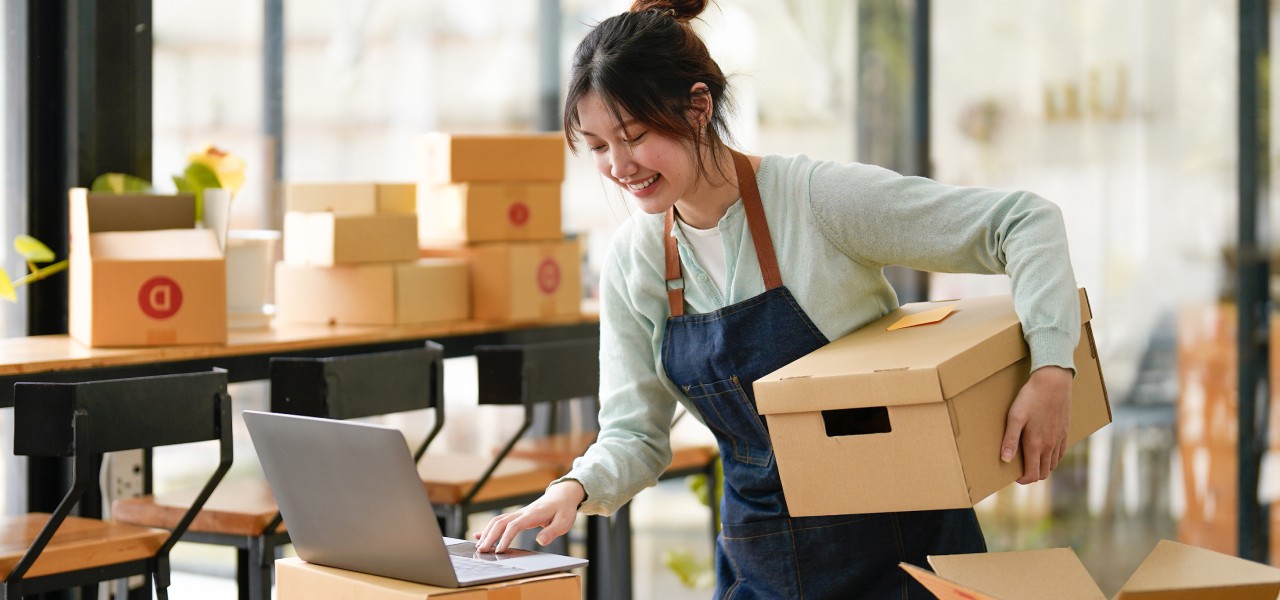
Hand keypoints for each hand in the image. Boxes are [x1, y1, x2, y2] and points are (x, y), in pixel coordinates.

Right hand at [474, 480, 584, 552]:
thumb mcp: (564, 522)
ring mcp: (519, 513)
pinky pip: (500, 521)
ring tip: (479, 546)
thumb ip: (552, 532)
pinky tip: (480, 536)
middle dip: (490, 536)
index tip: (499, 551)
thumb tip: (540, 541)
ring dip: (487, 533)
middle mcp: (523, 512)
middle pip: (501, 522)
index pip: (515, 526)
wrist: (562, 495)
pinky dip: (489, 528)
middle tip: (482, 551)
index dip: (505, 538)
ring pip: (498, 521)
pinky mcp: (518, 516)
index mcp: (533, 514)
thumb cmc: (564, 509)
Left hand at [1000, 366, 1072, 483]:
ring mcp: (1059, 439)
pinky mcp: (1065, 432)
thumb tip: (1005, 460)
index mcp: (1036, 444)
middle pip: (1043, 473)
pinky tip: (1045, 452)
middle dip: (1032, 476)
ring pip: (1053, 464)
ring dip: (1042, 468)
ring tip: (1030, 461)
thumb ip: (1010, 440)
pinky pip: (1061, 453)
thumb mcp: (1014, 417)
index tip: (1014, 476)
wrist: (1053, 382)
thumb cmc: (1030, 398)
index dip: (1023, 480)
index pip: (1032, 474)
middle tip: (1020, 470)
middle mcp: (1049, 445)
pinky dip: (1053, 459)